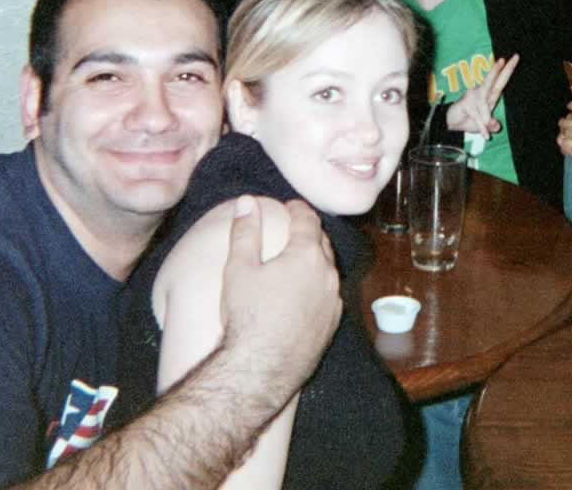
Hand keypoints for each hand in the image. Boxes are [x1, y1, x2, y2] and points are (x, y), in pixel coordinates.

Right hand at [219, 196, 341, 406]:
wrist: (261, 369)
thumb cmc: (246, 316)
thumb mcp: (238, 268)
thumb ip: (245, 231)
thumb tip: (247, 202)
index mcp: (306, 255)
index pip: (307, 220)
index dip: (298, 208)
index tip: (290, 206)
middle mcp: (327, 274)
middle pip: (322, 242)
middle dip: (309, 232)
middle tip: (294, 229)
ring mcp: (333, 300)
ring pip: (328, 269)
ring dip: (316, 260)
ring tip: (297, 259)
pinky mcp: (333, 323)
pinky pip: (329, 295)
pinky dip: (318, 286)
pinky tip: (303, 293)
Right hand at [446, 54, 518, 134]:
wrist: (451, 125)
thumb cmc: (468, 121)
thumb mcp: (484, 127)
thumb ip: (491, 126)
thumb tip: (496, 125)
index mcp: (489, 96)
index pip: (500, 81)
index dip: (508, 70)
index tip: (515, 57)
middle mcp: (482, 93)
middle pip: (492, 81)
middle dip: (499, 70)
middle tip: (504, 59)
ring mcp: (472, 97)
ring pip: (483, 103)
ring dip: (485, 116)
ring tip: (487, 127)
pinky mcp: (465, 103)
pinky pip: (476, 115)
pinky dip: (480, 125)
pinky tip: (485, 135)